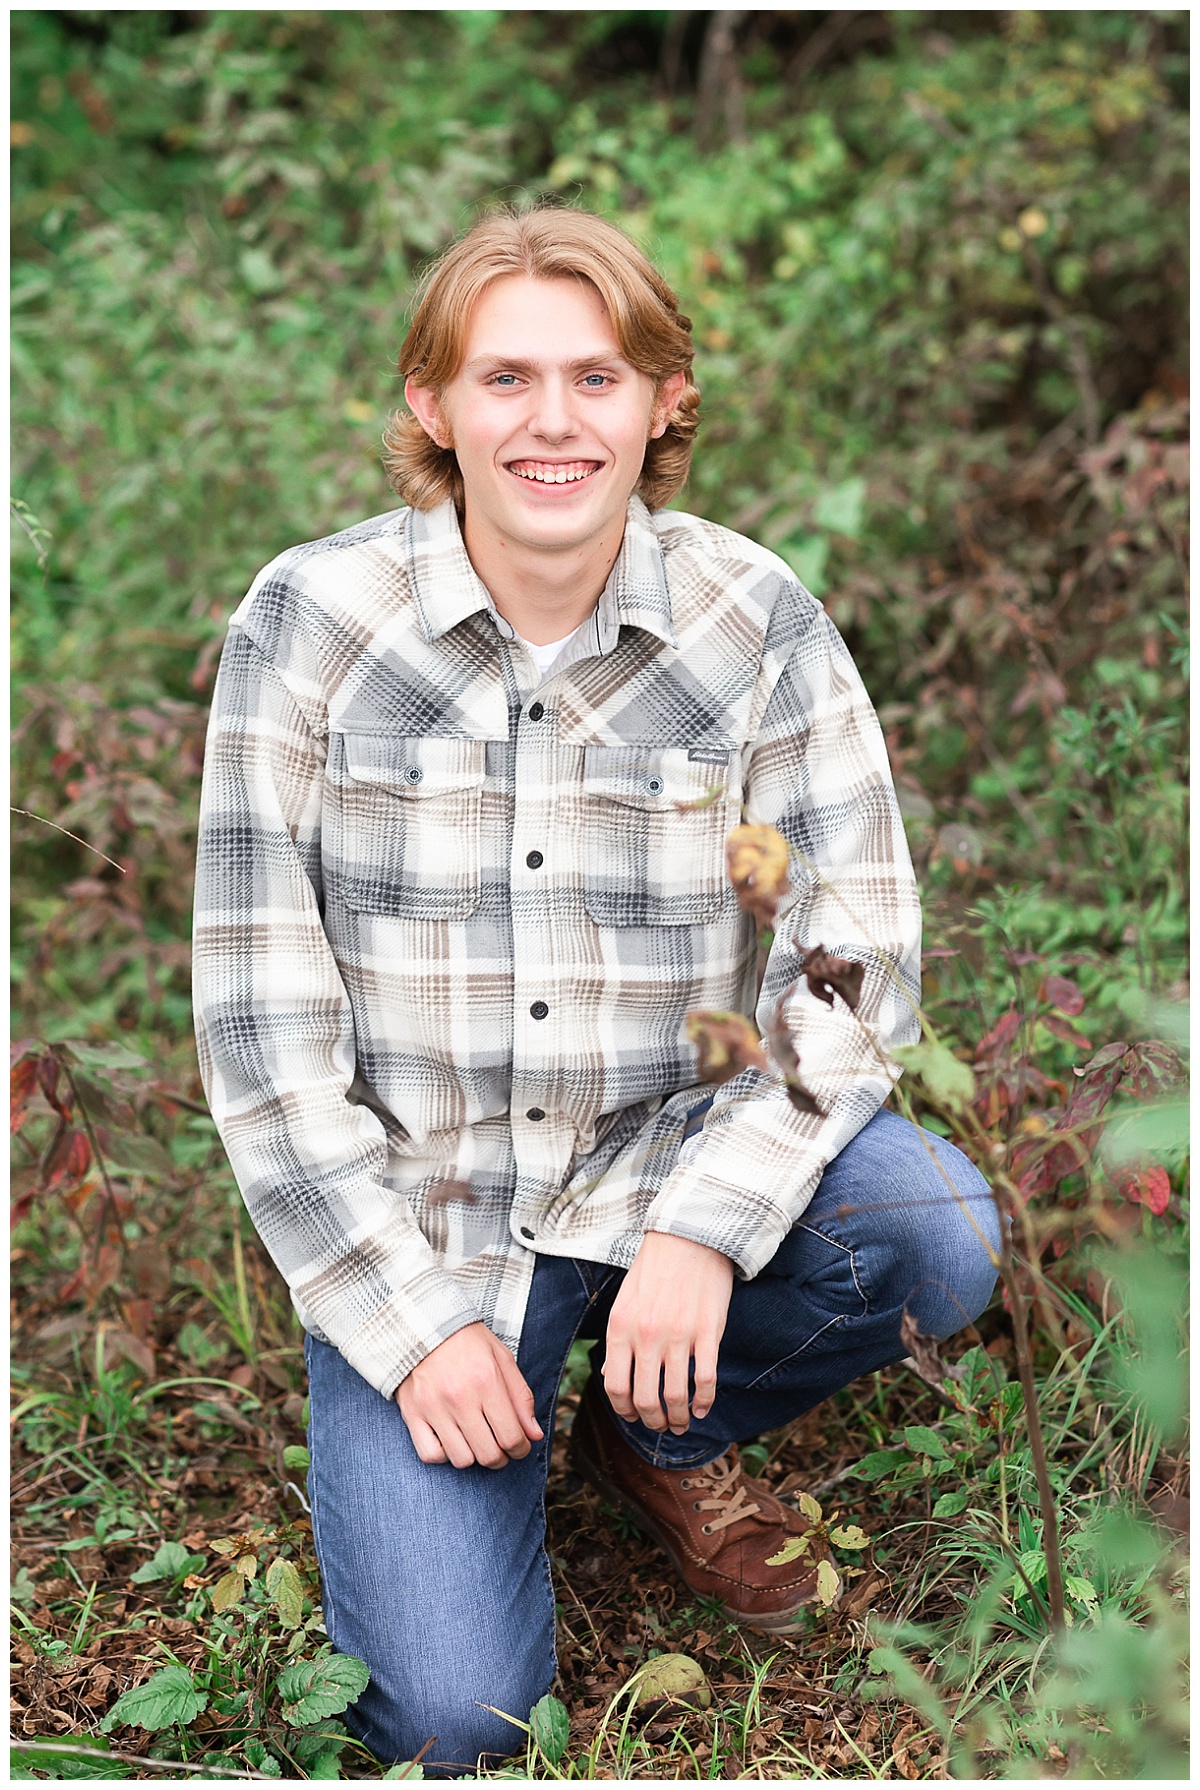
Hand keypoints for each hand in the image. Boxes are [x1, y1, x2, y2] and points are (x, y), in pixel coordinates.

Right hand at [396, 1321, 542, 1469]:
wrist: (424, 1324)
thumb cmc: (468, 1342)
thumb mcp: (502, 1359)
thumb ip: (521, 1397)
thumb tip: (534, 1435)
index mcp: (487, 1381)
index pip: (511, 1437)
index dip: (521, 1449)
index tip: (520, 1446)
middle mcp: (460, 1398)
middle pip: (488, 1454)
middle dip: (501, 1457)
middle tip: (501, 1447)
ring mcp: (433, 1408)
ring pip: (461, 1459)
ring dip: (474, 1456)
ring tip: (476, 1440)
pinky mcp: (412, 1413)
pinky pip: (430, 1455)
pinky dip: (443, 1454)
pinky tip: (451, 1440)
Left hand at [602, 1232, 733, 1434]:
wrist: (689, 1237)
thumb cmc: (654, 1269)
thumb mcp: (624, 1302)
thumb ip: (619, 1341)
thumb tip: (611, 1379)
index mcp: (620, 1327)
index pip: (615, 1387)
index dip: (624, 1410)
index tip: (634, 1416)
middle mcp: (646, 1335)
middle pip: (645, 1399)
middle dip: (652, 1421)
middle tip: (661, 1425)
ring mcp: (679, 1335)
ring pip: (676, 1396)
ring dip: (679, 1419)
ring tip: (683, 1423)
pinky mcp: (708, 1331)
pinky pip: (706, 1380)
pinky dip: (704, 1402)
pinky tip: (703, 1408)